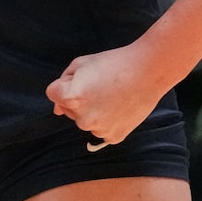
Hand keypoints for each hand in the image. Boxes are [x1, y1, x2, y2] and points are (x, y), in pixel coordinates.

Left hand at [45, 45, 162, 147]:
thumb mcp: (81, 63)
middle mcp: (82, 119)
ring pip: (86, 120)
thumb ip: (63, 83)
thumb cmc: (113, 63)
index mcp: (71, 98)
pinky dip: (107, 120)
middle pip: (69, 109)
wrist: (148, 72)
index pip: (53, 93)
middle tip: (100, 85)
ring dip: (92, 111)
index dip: (65, 83)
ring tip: (112, 95)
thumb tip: (57, 109)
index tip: (83, 78)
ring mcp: (99, 130)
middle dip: (78, 99)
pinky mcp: (114, 137)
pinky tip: (119, 107)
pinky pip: (102, 130)